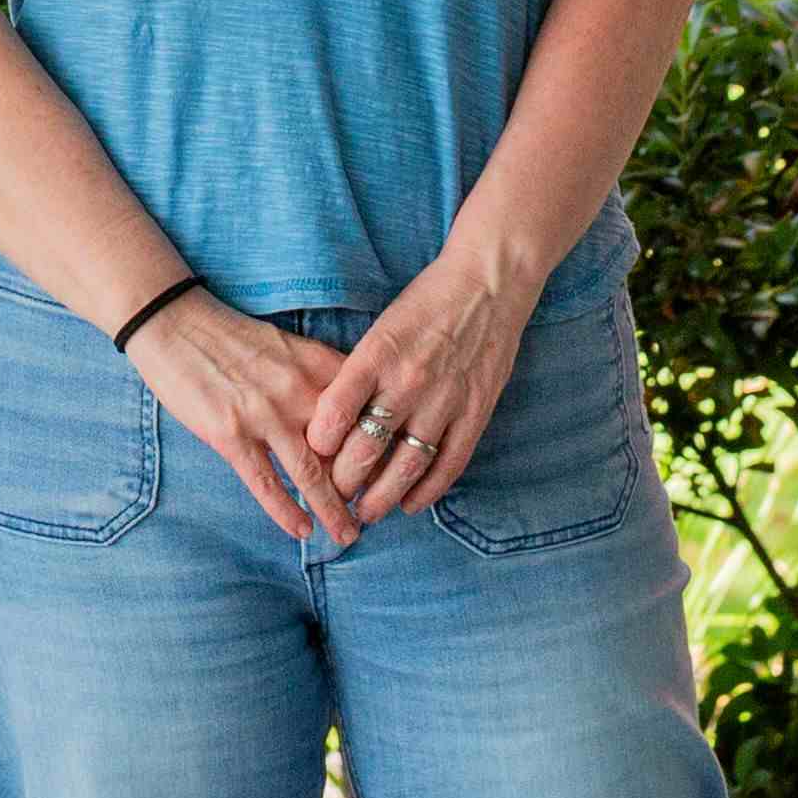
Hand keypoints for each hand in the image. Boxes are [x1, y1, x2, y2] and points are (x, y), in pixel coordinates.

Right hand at [126, 292, 371, 545]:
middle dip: (366, 487)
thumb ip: (321, 377)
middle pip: (346, 449)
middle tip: (381, 512)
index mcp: (317, 365)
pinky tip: (302, 531)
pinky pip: (265, 483)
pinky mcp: (230, 434)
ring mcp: (264, 414)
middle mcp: (298, 390)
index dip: (385, 446)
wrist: (174, 322)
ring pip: (311, 474)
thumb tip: (352, 415)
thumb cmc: (232, 337)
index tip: (396, 473)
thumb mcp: (288, 346)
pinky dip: (286, 511)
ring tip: (349, 535)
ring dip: (334, 510)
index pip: (366, 413)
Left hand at [301, 246, 538, 526]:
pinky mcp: (475, 412)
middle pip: (365, 449)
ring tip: (364, 513)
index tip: (310, 457)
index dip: (318, 444)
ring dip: (380, 498)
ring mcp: (444, 400)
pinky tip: (408, 504)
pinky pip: (447, 465)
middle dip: (342, 482)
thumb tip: (331, 419)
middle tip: (331, 496)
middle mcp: (408, 381)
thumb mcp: (380, 329)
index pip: (336, 411)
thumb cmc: (426, 303)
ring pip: (404, 467)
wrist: (488, 284)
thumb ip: (359, 373)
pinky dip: (426, 491)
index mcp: (376, 354)